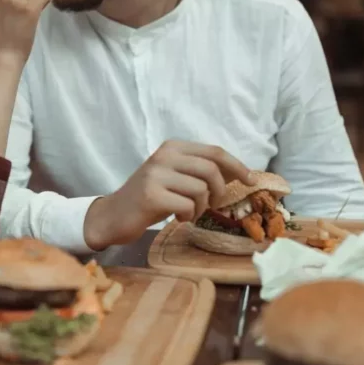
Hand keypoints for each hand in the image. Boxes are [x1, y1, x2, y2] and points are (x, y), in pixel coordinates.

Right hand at [83, 140, 254, 250]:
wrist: (113, 215)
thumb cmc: (149, 197)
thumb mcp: (175, 178)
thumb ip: (200, 171)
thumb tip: (238, 172)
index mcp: (172, 147)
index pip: (215, 151)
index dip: (237, 166)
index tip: (251, 180)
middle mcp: (164, 156)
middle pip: (212, 169)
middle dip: (219, 191)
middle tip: (210, 204)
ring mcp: (156, 175)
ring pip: (201, 189)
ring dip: (201, 207)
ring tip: (188, 212)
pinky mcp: (151, 195)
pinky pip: (187, 205)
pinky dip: (188, 216)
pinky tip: (177, 217)